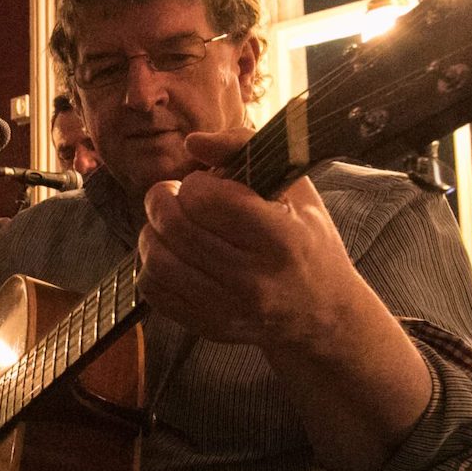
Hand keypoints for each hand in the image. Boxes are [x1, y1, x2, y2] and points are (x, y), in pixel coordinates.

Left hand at [136, 127, 367, 353]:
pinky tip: (170, 253)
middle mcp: (254, 279)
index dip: (195, 183)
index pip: (207, 200)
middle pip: (176, 227)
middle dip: (162, 200)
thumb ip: (244, 150)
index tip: (204, 184)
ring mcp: (229, 309)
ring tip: (167, 224)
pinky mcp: (209, 328)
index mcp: (281, 238)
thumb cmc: (305, 239)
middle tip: (170, 195)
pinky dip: (150, 265)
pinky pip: (153, 291)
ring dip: (151, 232)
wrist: (321, 313)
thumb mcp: (293, 187)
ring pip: (157, 260)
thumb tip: (192, 143)